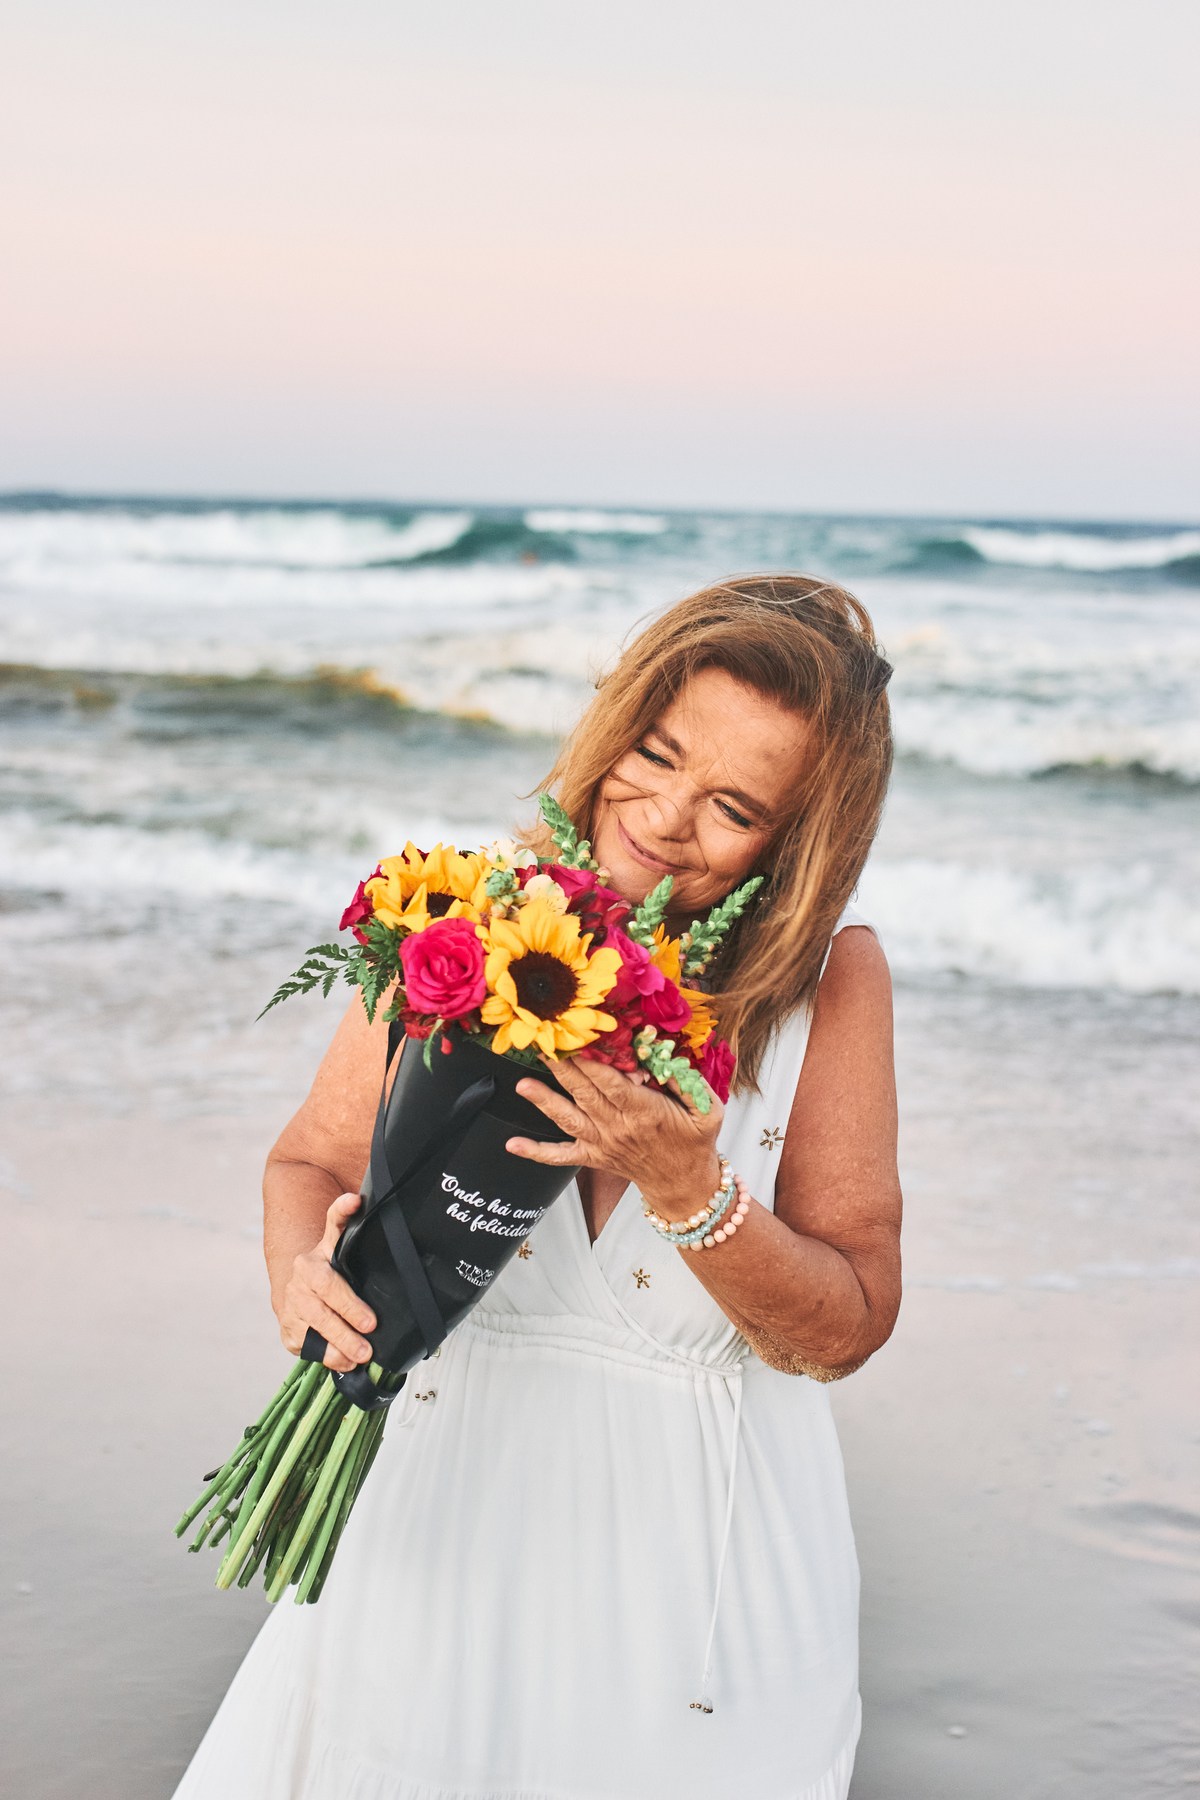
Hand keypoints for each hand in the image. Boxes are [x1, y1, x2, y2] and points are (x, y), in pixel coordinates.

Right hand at [274, 1192, 376, 1372]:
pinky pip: (309, 1348)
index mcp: (315, 1258)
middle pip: (323, 1300)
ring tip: (361, 1354)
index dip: (341, 1235)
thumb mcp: (337, 1244)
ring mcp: (291, 1307)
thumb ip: (344, 1221)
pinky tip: (345, 1361)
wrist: (297, 1286)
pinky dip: (329, 1357)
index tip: (355, 1208)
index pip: (329, 1252)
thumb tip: (357, 1198)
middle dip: (348, 1317)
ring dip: (339, 1344)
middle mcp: (300, 1281)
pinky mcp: (288, 1331)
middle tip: (370, 1331)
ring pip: (314, 1327)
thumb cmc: (328, 1268)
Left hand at [508, 1056, 723, 1219]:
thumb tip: (666, 1059)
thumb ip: (690, 1083)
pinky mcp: (593, 1157)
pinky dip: (536, 1152)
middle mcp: (619, 1128)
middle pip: (585, 1094)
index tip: (579, 1040)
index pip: (613, 1084)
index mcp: (646, 1113)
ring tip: (523, 1085)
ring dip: (544, 1101)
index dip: (593, 1063)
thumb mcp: (708, 1110)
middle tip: (544, 1043)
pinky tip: (513, 1145)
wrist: (684, 1184)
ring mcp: (602, 1143)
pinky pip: (561, 1155)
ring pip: (569, 1119)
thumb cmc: (695, 1142)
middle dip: (563, 1068)